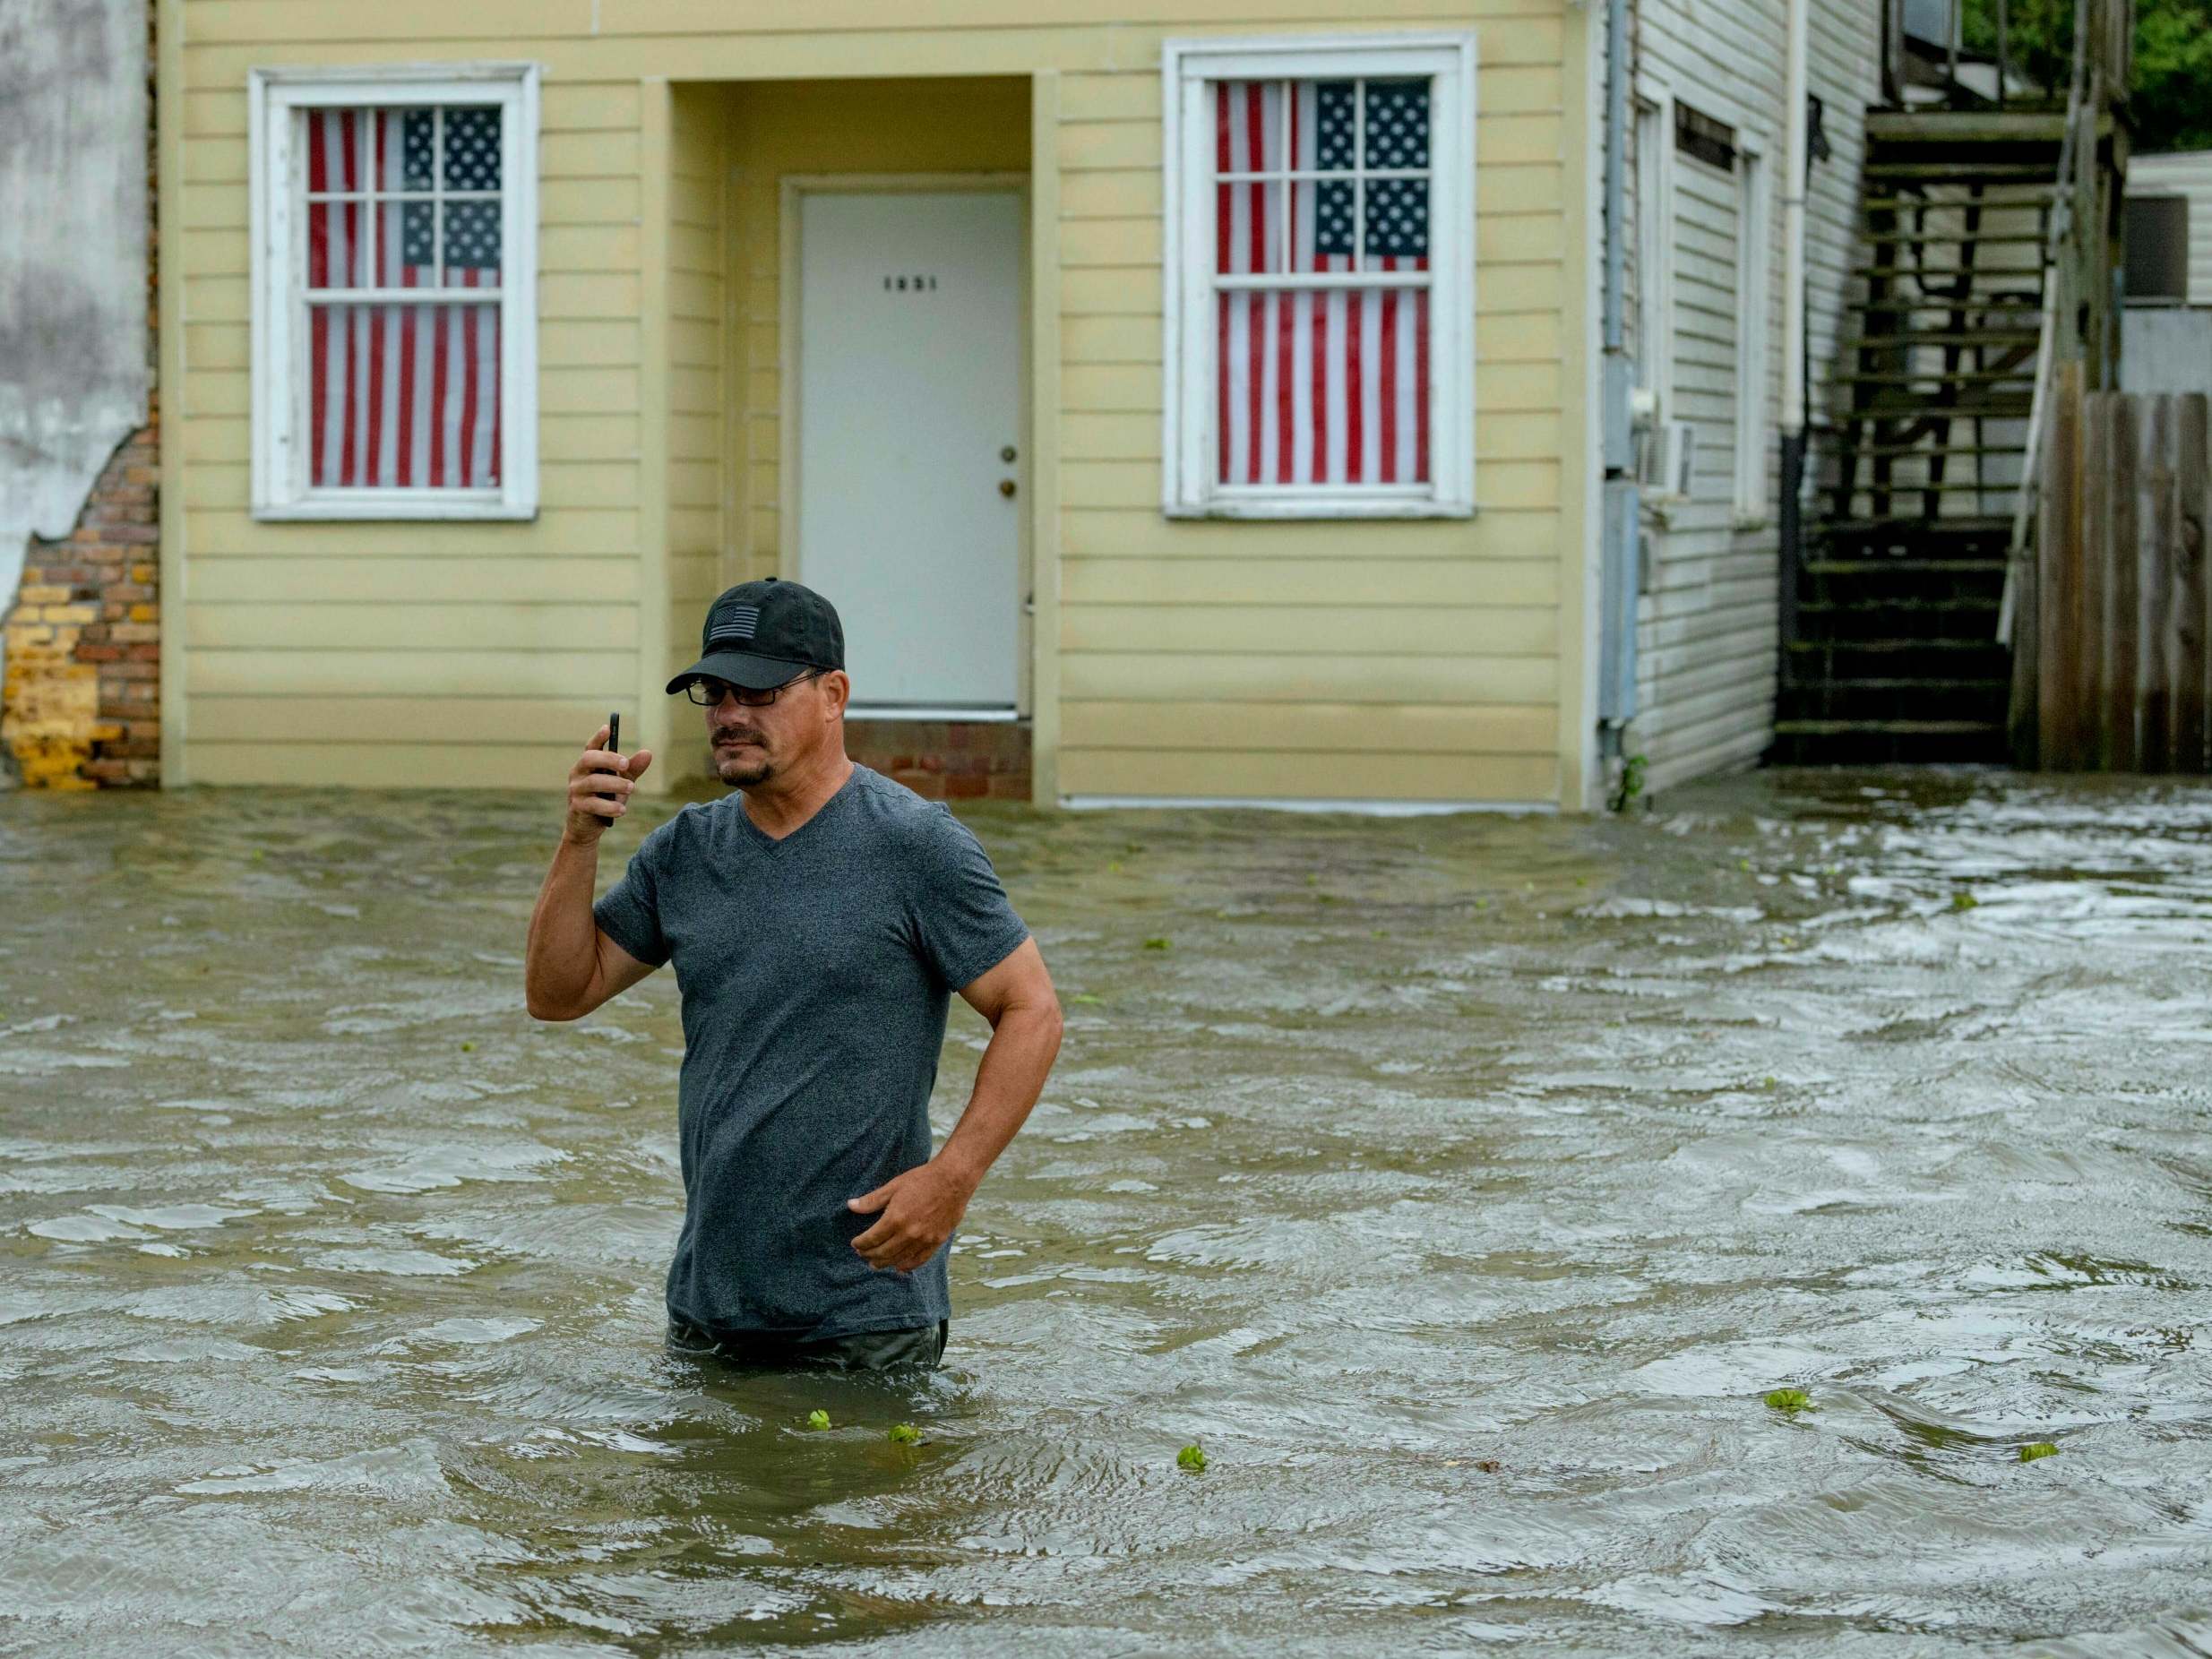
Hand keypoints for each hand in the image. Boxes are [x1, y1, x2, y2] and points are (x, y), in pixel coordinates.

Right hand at [564, 723, 653, 843]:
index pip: (591, 747)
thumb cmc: (604, 799)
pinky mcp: (577, 807)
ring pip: (593, 782)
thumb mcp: (621, 782)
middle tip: (626, 764)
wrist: (588, 828)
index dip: (598, 737)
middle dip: (608, 759)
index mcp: (588, 764)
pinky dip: (609, 806)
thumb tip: (647, 753)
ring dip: (614, 784)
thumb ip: (632, 769)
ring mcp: (576, 790)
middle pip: (589, 759)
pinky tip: (622, 809)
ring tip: (632, 788)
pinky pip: (593, 804)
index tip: (608, 728)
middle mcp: (578, 774)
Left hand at [847, 1161, 975, 1272]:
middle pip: (883, 1252)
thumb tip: (850, 1205)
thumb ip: (871, 1200)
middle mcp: (908, 1233)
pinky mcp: (936, 1241)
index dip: (860, 1243)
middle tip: (862, 1254)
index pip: (871, 1239)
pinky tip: (900, 1267)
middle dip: (869, 1255)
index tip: (855, 1243)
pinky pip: (919, 1260)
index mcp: (895, 1219)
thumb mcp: (893, 1186)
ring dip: (884, 1263)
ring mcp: (923, 1240)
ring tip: (875, 1263)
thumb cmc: (923, 1179)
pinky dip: (907, 1266)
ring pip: (899, 1259)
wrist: (953, 1180)